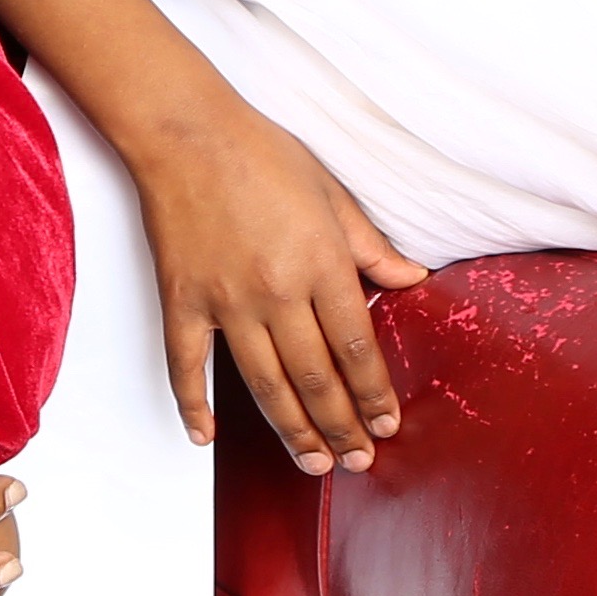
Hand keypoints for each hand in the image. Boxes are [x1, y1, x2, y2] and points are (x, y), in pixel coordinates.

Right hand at [122, 102, 426, 468]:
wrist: (185, 131)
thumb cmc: (261, 154)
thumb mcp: (332, 194)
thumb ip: (372, 246)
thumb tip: (415, 280)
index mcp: (320, 265)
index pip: (356, 349)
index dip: (374, 395)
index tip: (387, 426)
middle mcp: (276, 293)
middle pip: (316, 378)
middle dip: (341, 427)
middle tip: (357, 461)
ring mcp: (225, 301)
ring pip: (264, 384)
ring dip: (291, 430)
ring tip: (311, 464)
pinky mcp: (181, 300)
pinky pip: (186, 365)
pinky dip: (193, 404)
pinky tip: (204, 437)